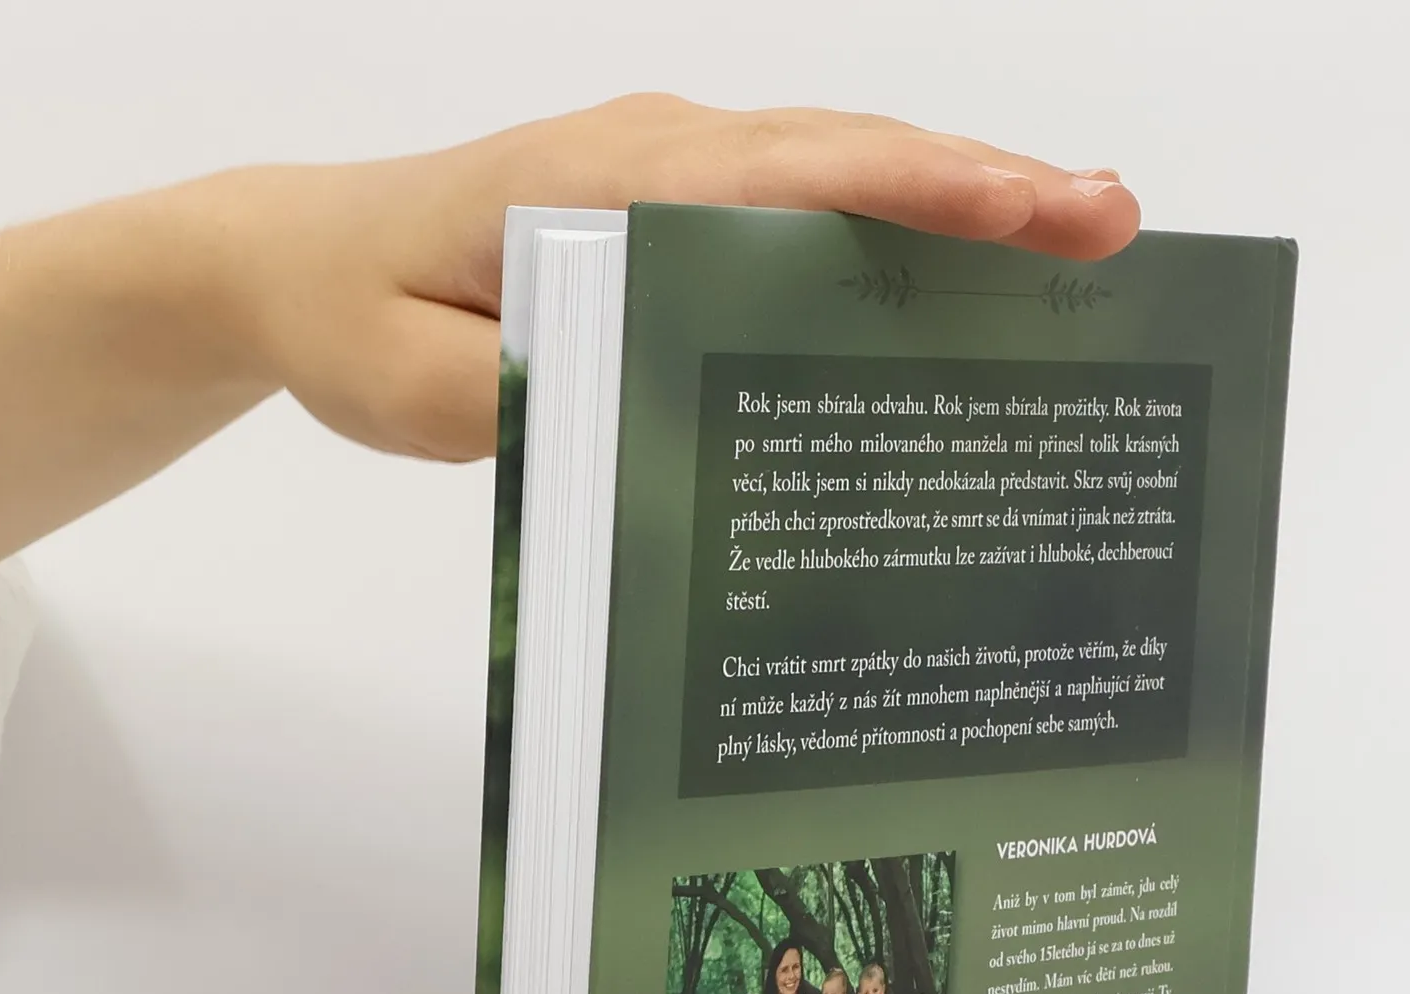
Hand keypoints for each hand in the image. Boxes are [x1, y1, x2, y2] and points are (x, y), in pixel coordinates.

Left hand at [204, 95, 1139, 461]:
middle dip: (990, 189)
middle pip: (848, 158)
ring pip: (839, 172)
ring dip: (961, 200)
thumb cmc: (353, 321)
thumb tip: (667, 422)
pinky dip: (893, 225)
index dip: (917, 191)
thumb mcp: (421, 394)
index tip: (1029, 212)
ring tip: (1080, 238)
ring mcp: (672, 171)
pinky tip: (962, 272)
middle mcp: (658, 155)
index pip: (789, 176)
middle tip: (1115, 229)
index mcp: (606, 188)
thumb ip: (537, 405)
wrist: (294, 262)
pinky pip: (803, 204)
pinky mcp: (674, 205)